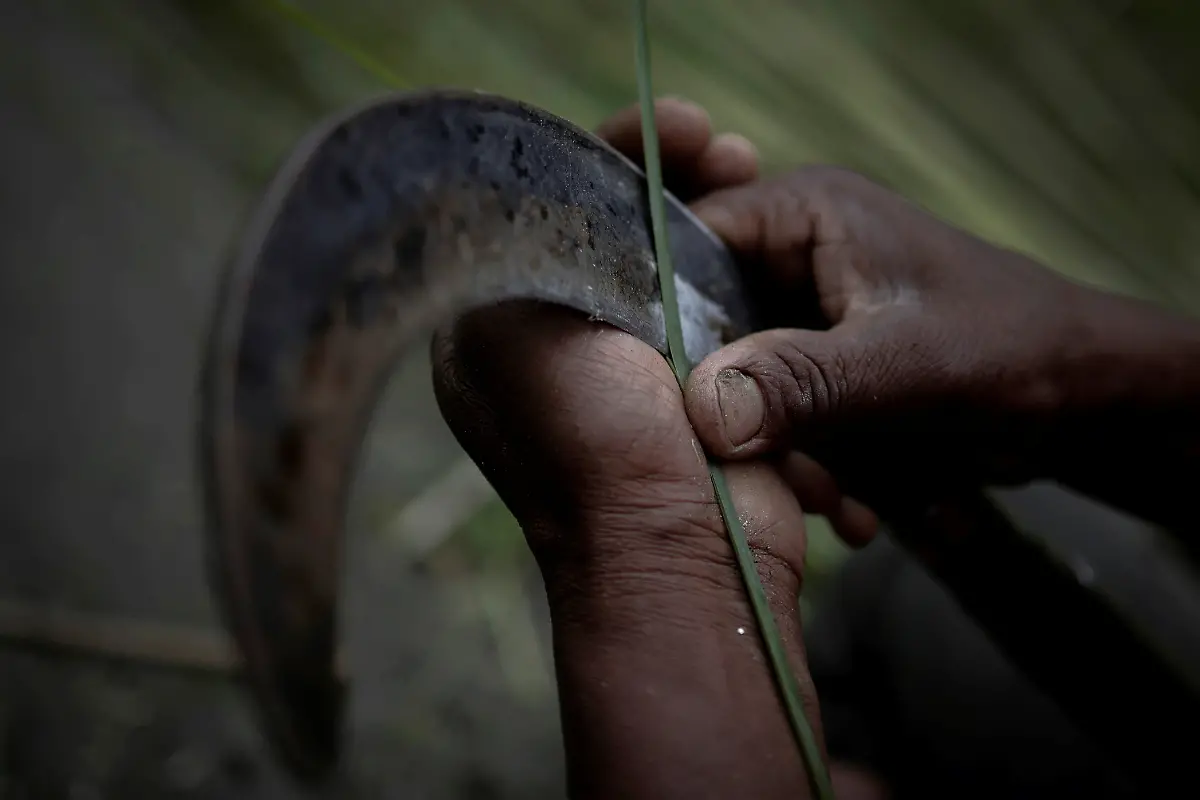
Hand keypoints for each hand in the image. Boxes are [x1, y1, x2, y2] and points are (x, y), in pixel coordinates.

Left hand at [431, 99, 827, 798]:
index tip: (682, 127)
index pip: (550, 207)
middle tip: (731, 147)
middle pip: (621, 228)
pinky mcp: (709, 396)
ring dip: (724, 219)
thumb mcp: (513, 326)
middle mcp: (565, 346)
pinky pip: (732, 316)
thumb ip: (520, 244)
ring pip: (684, 266)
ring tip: (757, 172)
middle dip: (679, 179)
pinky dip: (753, 282)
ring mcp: (640, 372)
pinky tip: (776, 245)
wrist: (681, 553)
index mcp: (502, 328)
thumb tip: (537, 182)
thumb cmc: (588, 444)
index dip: (616, 154)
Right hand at [661, 127, 1199, 528]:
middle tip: (771, 473)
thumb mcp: (907, 366)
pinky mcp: (822, 370)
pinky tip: (853, 504)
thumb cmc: (1017, 352)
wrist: (1092, 403)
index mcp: (803, 213)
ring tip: (835, 498)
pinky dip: (808, 466)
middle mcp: (791, 257)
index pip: (686, 241)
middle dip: (731, 411)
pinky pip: (779, 418)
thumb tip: (699, 407)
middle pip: (706, 330)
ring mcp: (805, 318)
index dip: (662, 315)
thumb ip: (803, 382)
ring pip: (738, 387)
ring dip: (779, 454)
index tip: (663, 397)